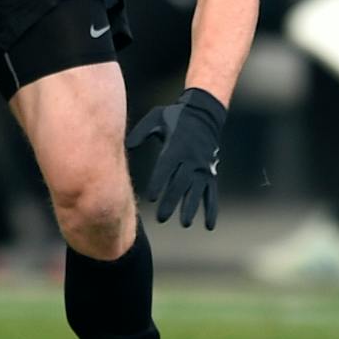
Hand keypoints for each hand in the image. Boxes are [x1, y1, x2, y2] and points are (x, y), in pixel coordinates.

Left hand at [131, 87, 227, 230]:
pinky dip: (211, 209)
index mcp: (176, 147)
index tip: (151, 198)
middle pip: (180, 183)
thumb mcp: (156, 118)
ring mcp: (202, 168)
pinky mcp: (210, 173)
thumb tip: (127, 145)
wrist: (204, 112)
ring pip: (196, 191)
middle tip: (161, 217)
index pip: (166, 168)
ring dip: (191, 208)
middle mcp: (191, 159)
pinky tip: (208, 225)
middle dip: (171, 201)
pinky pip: (211, 193)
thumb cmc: (175, 117)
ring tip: (184, 223)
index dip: (159, 183)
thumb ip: (141, 132)